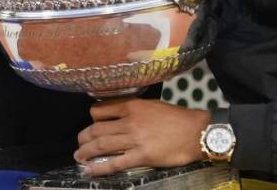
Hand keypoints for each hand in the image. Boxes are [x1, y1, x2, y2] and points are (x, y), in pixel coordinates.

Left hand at [74, 99, 209, 176]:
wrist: (197, 132)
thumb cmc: (178, 118)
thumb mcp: (153, 105)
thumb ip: (135, 109)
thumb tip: (121, 116)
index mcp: (132, 106)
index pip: (100, 110)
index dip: (92, 119)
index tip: (91, 125)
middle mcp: (129, 121)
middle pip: (96, 129)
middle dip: (83, 138)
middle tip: (79, 144)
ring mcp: (134, 139)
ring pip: (101, 145)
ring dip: (85, 152)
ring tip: (78, 157)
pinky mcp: (141, 156)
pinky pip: (115, 163)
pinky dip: (99, 167)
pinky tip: (89, 170)